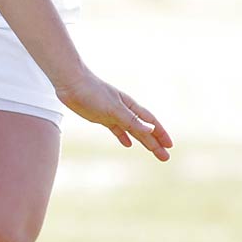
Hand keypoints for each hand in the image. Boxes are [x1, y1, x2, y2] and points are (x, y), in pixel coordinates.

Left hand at [54, 70, 172, 160]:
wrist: (71, 83)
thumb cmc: (93, 93)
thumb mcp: (114, 109)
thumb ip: (132, 120)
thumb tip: (151, 129)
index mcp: (130, 107)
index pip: (150, 122)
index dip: (160, 134)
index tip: (169, 146)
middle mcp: (124, 111)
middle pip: (144, 130)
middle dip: (155, 143)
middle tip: (165, 157)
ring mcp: (113, 114)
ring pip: (132, 131)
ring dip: (143, 141)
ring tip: (153, 151)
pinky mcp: (102, 117)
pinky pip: (117, 130)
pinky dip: (123, 137)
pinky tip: (127, 144)